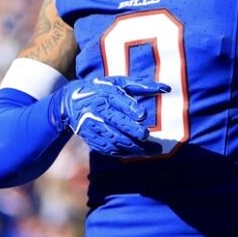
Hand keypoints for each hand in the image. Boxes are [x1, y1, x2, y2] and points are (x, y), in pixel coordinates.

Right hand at [55, 76, 169, 156]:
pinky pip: (107, 148)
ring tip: (151, 150)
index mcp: (105, 93)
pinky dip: (123, 152)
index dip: (129, 108)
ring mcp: (92, 125)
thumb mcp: (119, 83)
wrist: (70, 102)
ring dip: (132, 146)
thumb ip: (143, 86)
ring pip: (113, 138)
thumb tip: (167, 89)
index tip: (142, 114)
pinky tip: (137, 153)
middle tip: (145, 135)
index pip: (117, 100)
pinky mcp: (91, 138)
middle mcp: (97, 109)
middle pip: (115, 121)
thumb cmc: (102, 90)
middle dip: (130, 129)